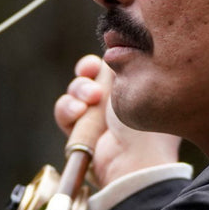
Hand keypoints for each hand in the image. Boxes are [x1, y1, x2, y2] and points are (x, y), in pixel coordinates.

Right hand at [53, 55, 181, 188]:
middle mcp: (116, 102)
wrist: (131, 162)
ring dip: (78, 90)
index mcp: (136, 89)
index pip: (114, 65)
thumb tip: (110, 46)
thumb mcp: (137, 84)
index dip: (105, 58)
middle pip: (91, 74)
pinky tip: (79, 113)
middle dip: (87, 71)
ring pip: (75, 91)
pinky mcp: (79, 133)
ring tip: (90, 100)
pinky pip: (64, 112)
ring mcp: (97, 118)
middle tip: (91, 73)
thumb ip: (122, 62)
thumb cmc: (144, 124)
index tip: (105, 56)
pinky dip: (67, 109)